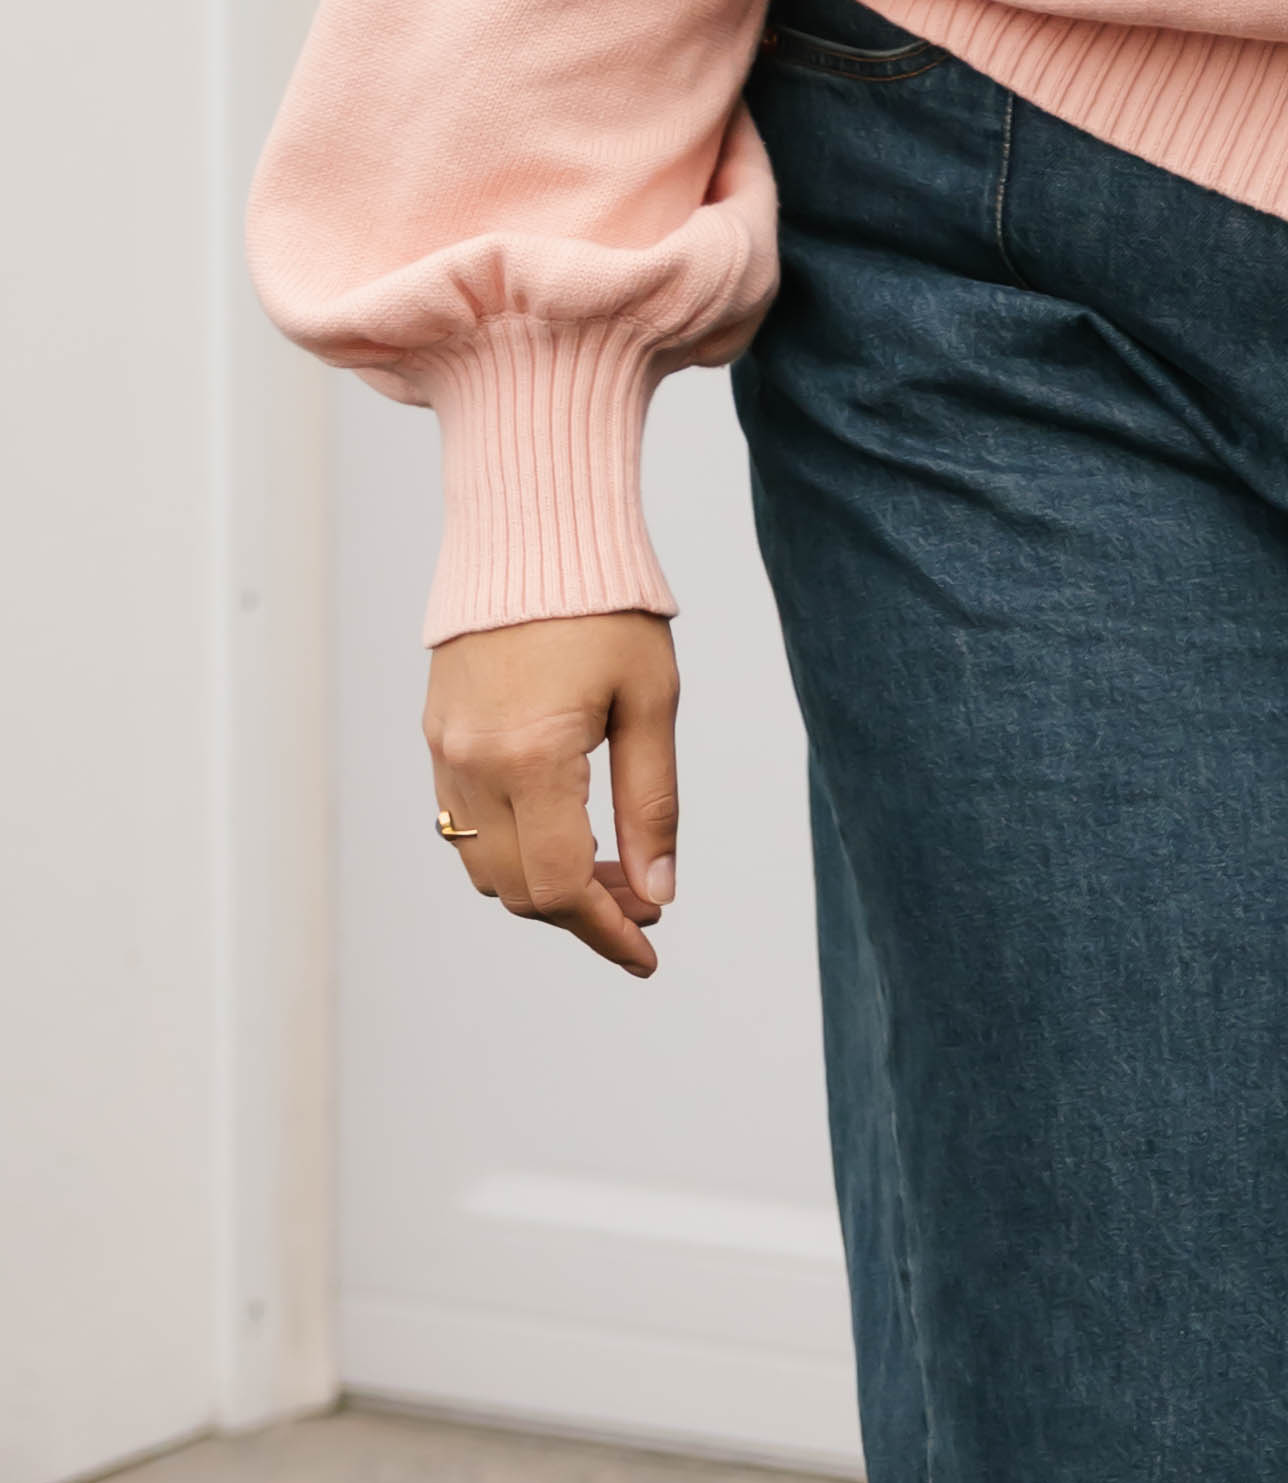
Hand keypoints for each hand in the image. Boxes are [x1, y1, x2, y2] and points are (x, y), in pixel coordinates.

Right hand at [427, 614, 682, 976]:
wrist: (532, 531)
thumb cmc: (604, 607)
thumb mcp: (651, 703)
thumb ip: (652, 805)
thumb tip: (656, 891)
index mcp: (530, 758)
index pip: (561, 886)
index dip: (607, 932)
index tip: (647, 952)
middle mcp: (472, 763)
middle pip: (518, 890)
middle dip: (583, 914)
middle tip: (644, 905)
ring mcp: (445, 751)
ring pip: (483, 866)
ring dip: (543, 885)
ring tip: (612, 872)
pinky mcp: (436, 735)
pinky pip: (463, 824)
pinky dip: (510, 849)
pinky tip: (563, 833)